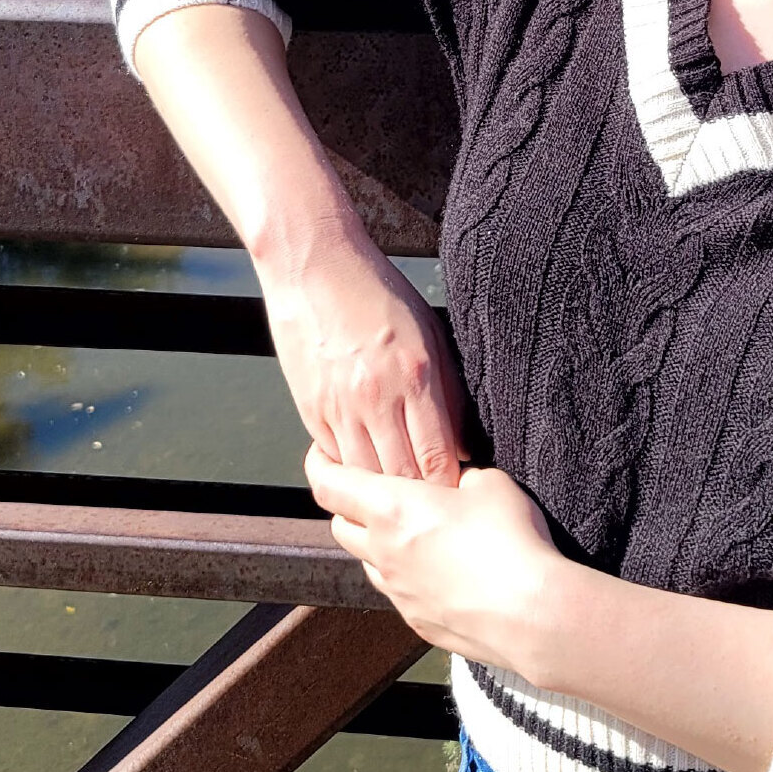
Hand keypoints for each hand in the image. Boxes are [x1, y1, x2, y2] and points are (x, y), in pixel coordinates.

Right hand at [260, 239, 468, 484]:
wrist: (314, 265)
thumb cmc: (378, 292)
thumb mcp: (428, 331)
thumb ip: (448, 391)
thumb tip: (461, 445)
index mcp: (416, 374)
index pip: (437, 457)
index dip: (449, 485)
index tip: (457, 494)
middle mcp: (377, 397)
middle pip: (402, 478)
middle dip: (420, 498)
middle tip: (433, 506)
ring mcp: (340, 407)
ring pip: (365, 478)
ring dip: (383, 491)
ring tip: (400, 496)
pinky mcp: (310, 410)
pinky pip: (334, 460)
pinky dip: (351, 470)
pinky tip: (365, 469)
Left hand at [305, 445, 566, 676]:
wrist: (530, 613)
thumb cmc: (508, 539)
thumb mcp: (489, 481)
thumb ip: (459, 476)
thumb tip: (454, 482)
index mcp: (392, 509)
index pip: (328, 485)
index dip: (319, 464)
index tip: (324, 452)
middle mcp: (382, 552)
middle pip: (339, 525)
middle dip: (349, 505)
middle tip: (374, 489)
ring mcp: (396, 592)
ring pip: (366, 560)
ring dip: (376, 542)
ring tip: (412, 529)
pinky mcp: (416, 621)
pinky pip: (396, 590)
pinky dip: (403, 573)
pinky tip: (438, 567)